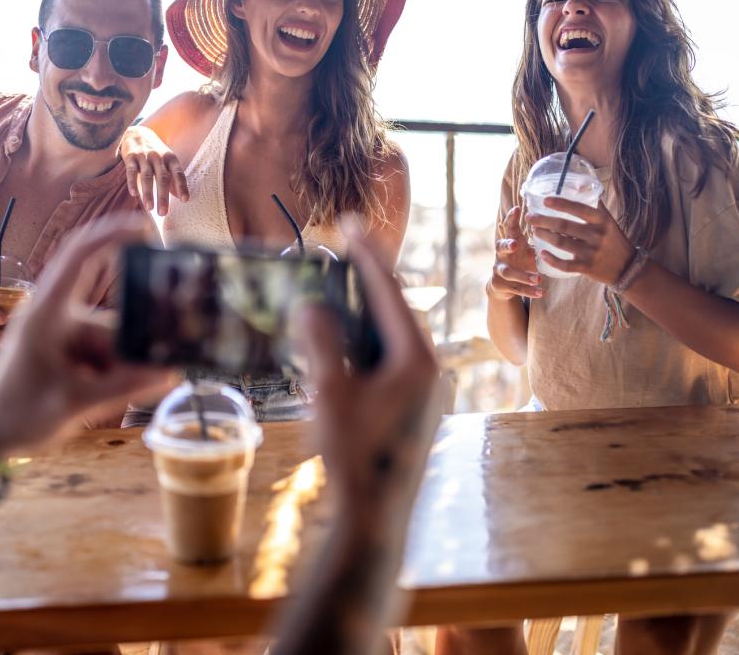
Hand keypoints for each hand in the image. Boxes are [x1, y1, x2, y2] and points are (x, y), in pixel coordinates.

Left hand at [0, 216, 177, 455]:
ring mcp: (63, 333)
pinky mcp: (67, 350)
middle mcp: (57, 316)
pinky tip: (106, 395)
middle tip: (156, 370)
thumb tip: (169, 372)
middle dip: (132, 345)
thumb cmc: (17, 414)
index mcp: (47, 312)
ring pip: (111, 340)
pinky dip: (112, 372)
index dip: (111, 233)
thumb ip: (123, 387)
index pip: (79, 255)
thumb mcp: (72, 402)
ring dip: (121, 367)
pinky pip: (103, 353)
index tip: (146, 225)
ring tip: (110, 398)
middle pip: (111, 317)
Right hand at [120, 126, 188, 214]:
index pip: (178, 174)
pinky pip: (131, 171)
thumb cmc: (155, 153)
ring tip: (149, 208)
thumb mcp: (167, 162)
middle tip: (163, 213)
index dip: (182, 186)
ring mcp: (144, 156)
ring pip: (147, 176)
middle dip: (163, 196)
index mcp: (170, 158)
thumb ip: (174, 179)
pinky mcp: (130, 156)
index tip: (185, 200)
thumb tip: (182, 198)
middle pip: (163, 178)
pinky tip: (134, 194)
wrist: (137, 133)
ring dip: (148, 193)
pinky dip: (132, 182)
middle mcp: (159, 157)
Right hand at [293, 217, 441, 531]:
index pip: (389, 292)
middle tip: (341, 248)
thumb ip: (320, 341)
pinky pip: (387, 359)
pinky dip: (363, 342)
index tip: (350, 223)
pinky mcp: (413, 405)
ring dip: (362, 312)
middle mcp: (429, 367)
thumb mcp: (330, 391)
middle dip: (365, 279)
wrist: (376, 514)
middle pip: (393, 309)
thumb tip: (310, 304)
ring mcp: (424, 388)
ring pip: (390, 335)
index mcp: (416, 356)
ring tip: (335, 288)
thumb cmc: (355, 453)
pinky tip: (340, 340)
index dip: (366, 255)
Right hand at [489, 206, 541, 300]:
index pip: (508, 227)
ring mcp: (499, 270)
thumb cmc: (523, 260)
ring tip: (539, 278)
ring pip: (508, 272)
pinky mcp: (500, 285)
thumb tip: (568, 224)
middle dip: (507, 245)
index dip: (511, 218)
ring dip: (523, 275)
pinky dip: (528, 291)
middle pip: (500, 246)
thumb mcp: (530, 248)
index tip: (517, 209)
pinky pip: (515, 289)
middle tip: (515, 244)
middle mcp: (502, 254)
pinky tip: (541, 292)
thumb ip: (542, 240)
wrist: (505, 285)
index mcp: (510, 241)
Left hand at [526, 197, 633, 284]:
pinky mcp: (587, 268)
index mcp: (603, 220)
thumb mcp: (608, 220)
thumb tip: (577, 185)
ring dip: (545, 236)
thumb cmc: (613, 239)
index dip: (561, 204)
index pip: (579, 209)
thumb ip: (594, 205)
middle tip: (530, 217)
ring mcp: (592, 253)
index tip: (545, 201)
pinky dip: (552, 259)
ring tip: (534, 231)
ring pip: (562, 243)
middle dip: (543, 220)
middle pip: (564, 226)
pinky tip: (542, 253)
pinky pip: (565, 265)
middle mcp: (597, 235)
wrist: (627, 266)